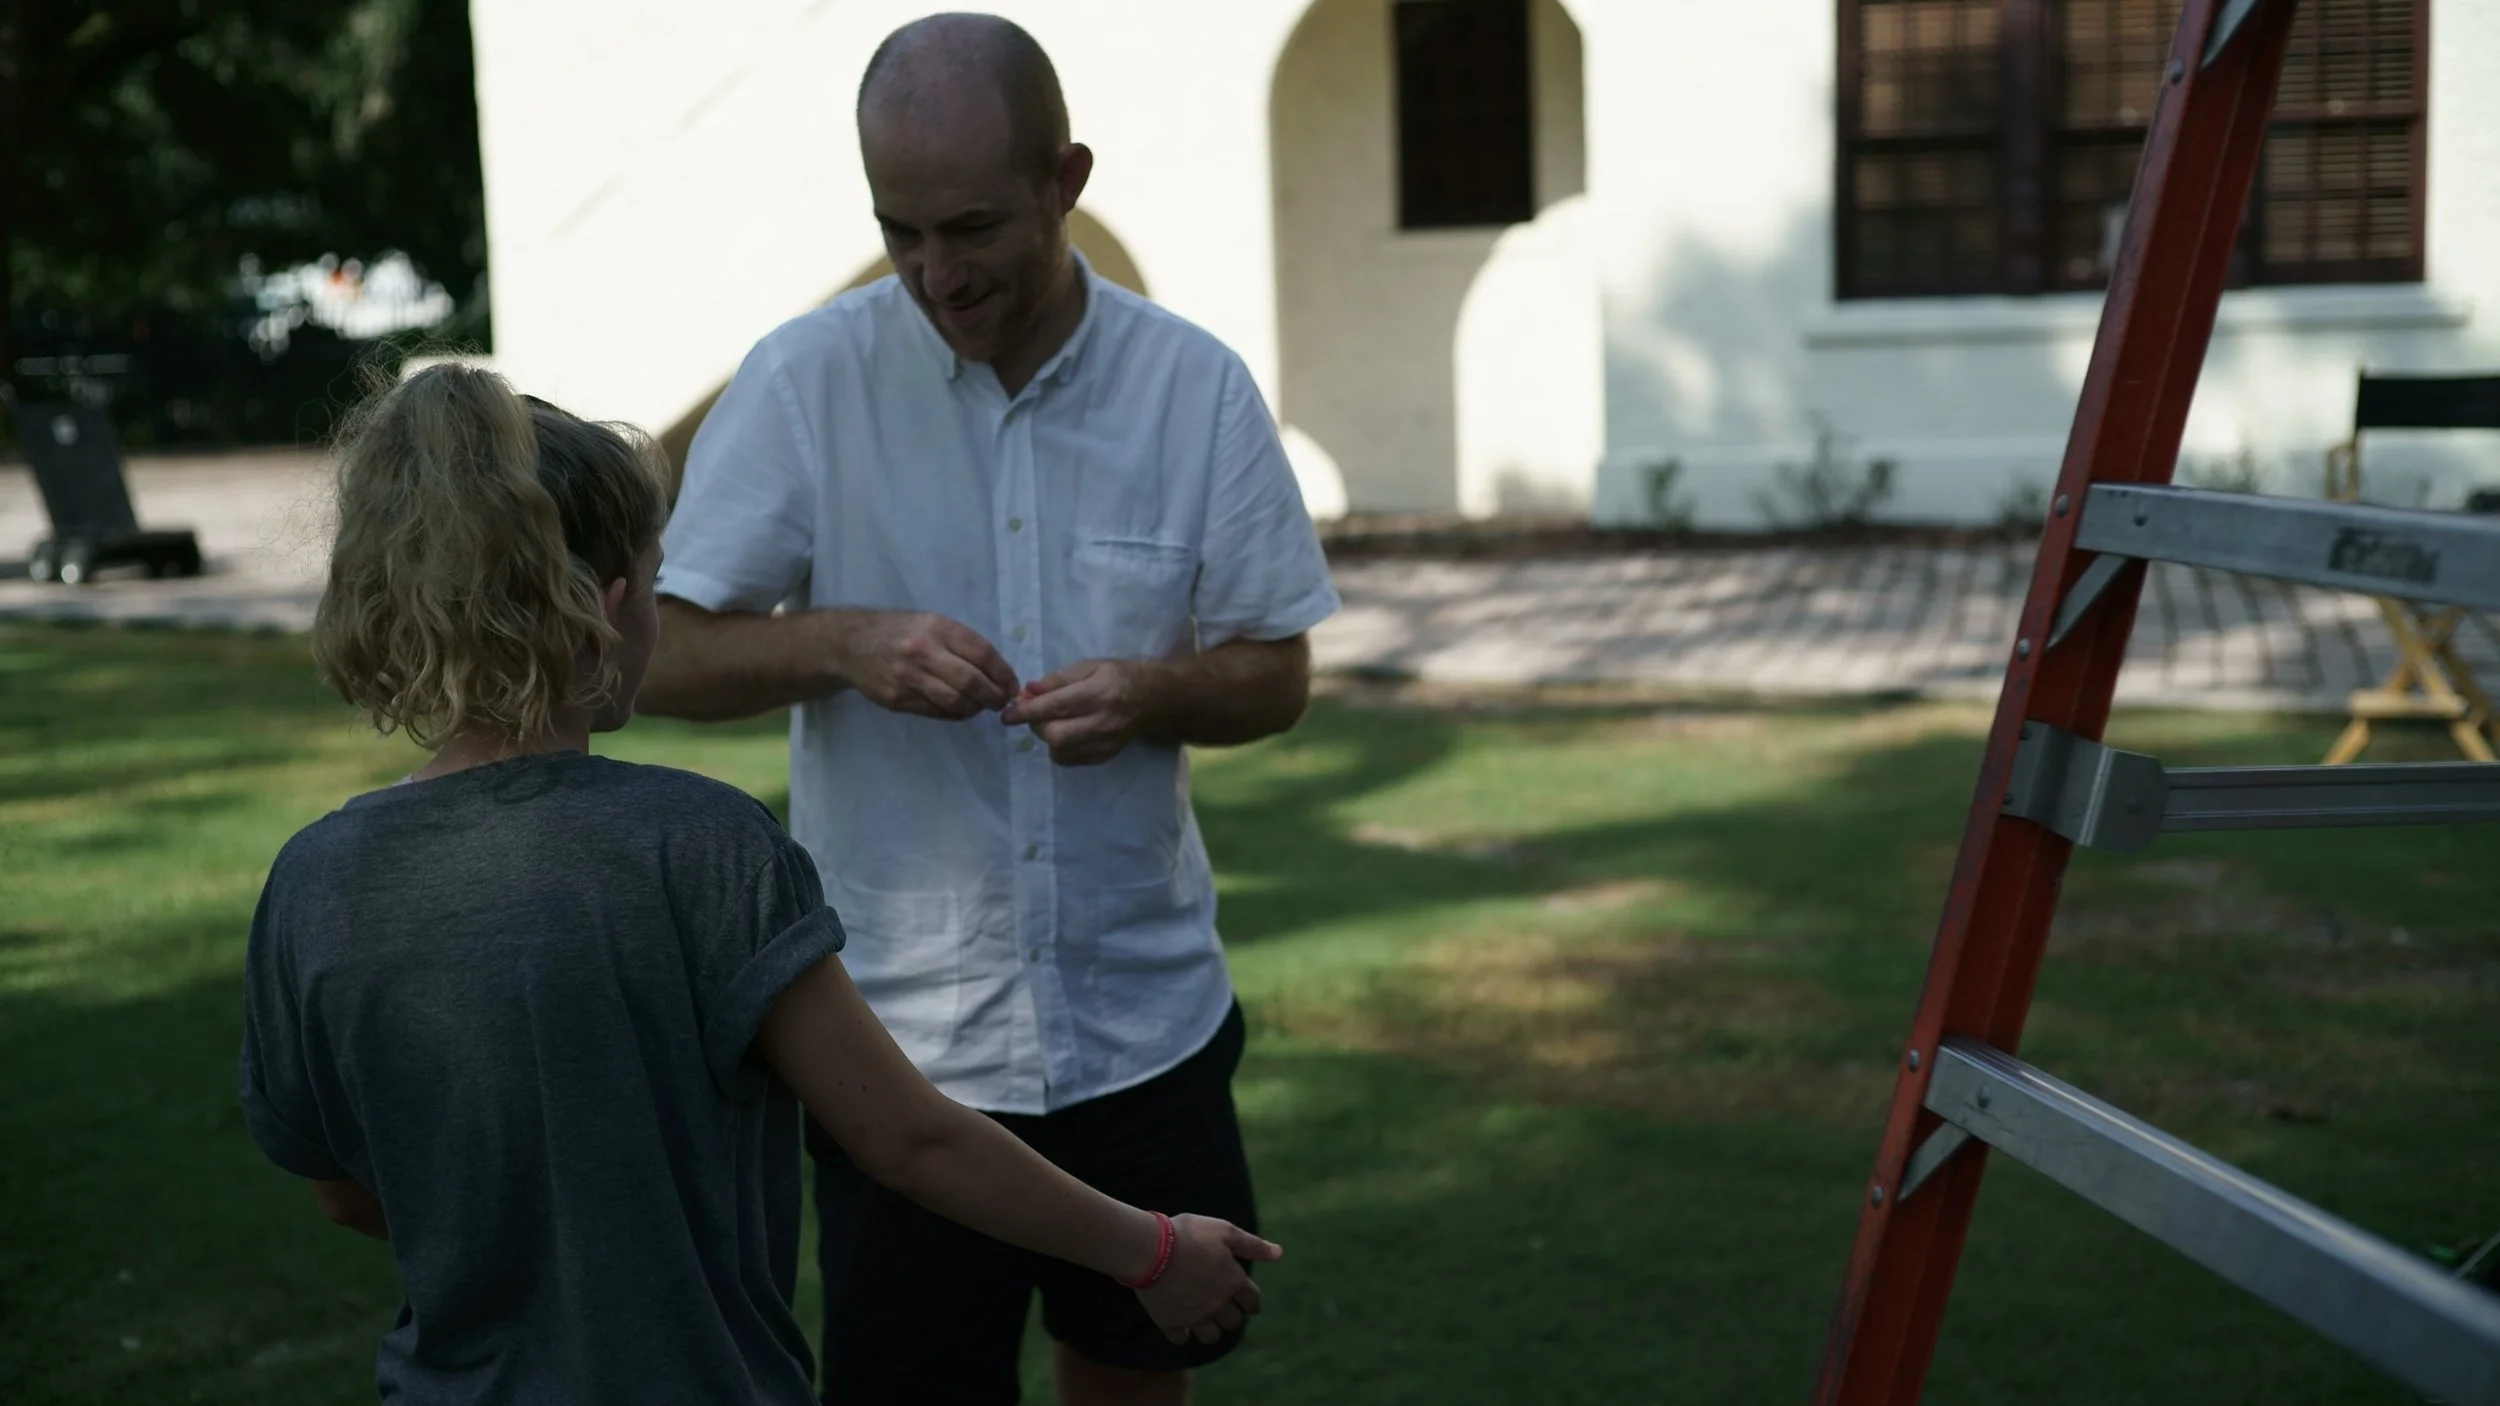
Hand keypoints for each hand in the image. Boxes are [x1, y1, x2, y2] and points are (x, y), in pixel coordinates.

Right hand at [827, 611, 1018, 718]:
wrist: (851, 644)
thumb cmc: (900, 631)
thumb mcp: (931, 623)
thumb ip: (962, 644)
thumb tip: (998, 672)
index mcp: (936, 627)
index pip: (981, 653)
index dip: (1003, 673)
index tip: (1012, 684)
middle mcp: (922, 651)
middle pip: (971, 681)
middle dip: (994, 696)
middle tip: (1001, 702)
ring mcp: (908, 678)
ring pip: (955, 702)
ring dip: (975, 708)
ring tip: (981, 706)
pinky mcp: (897, 699)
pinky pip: (936, 712)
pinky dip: (954, 714)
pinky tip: (959, 709)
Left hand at [997, 659, 1161, 765]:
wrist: (1154, 699)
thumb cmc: (1119, 675)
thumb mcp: (1090, 666)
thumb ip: (1058, 680)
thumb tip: (1028, 692)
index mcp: (1099, 693)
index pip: (1054, 706)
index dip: (1026, 711)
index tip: (1007, 714)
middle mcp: (1103, 721)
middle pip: (1055, 734)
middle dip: (1036, 725)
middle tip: (1035, 713)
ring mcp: (1106, 743)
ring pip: (1060, 751)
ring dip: (1047, 737)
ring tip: (1053, 721)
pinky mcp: (1105, 756)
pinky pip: (1069, 759)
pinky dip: (1059, 748)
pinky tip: (1066, 733)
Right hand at [1134, 1214, 1281, 1344]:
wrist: (1150, 1248)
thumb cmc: (1189, 1234)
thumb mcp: (1225, 1231)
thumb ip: (1253, 1245)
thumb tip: (1279, 1254)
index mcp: (1232, 1281)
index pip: (1252, 1301)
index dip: (1252, 1303)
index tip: (1250, 1305)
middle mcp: (1217, 1303)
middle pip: (1233, 1322)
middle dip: (1232, 1316)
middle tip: (1224, 1308)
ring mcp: (1193, 1315)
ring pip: (1211, 1336)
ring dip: (1211, 1330)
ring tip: (1204, 1319)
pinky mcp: (1170, 1321)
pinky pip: (1181, 1337)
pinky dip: (1183, 1333)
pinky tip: (1181, 1325)